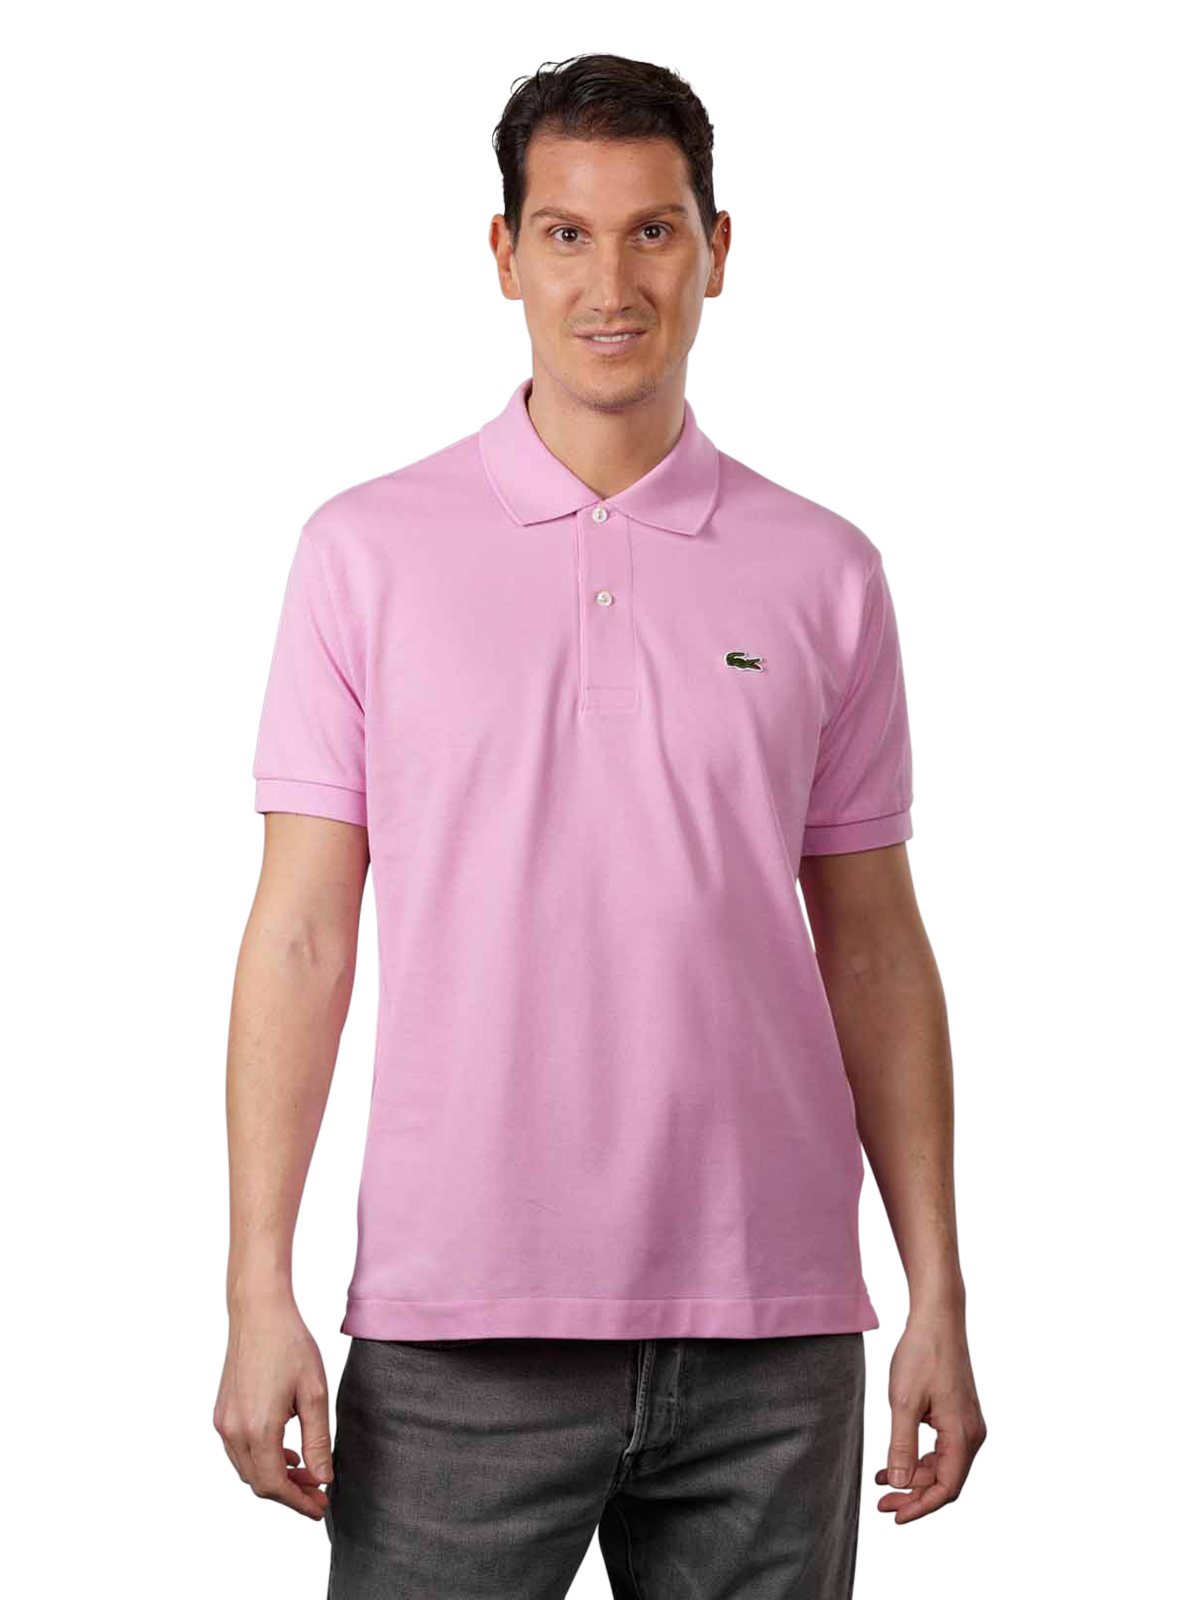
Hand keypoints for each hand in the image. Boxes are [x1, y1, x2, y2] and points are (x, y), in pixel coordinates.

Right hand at [214, 1294, 334, 1522]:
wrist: (259, 1314)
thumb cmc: (289, 1345)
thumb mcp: (314, 1392)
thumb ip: (317, 1439)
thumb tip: (323, 1477)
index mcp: (258, 1428)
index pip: (275, 1485)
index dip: (299, 1501)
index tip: (320, 1507)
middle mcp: (235, 1430)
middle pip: (260, 1483)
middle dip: (291, 1492)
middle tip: (319, 1492)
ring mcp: (225, 1422)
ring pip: (249, 1469)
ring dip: (277, 1477)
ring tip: (306, 1471)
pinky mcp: (223, 1413)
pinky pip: (241, 1451)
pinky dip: (263, 1460)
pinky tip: (285, 1452)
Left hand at [875, 1303, 986, 1525]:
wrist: (937, 1319)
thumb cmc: (923, 1354)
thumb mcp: (905, 1402)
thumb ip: (902, 1446)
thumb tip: (898, 1483)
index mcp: (962, 1435)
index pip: (945, 1487)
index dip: (920, 1506)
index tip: (895, 1514)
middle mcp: (971, 1433)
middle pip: (944, 1479)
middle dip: (913, 1493)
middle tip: (882, 1500)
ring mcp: (967, 1424)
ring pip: (942, 1464)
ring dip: (914, 1475)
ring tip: (882, 1481)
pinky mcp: (959, 1414)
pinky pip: (942, 1447)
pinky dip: (920, 1457)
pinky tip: (897, 1459)